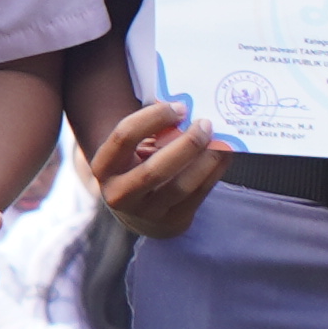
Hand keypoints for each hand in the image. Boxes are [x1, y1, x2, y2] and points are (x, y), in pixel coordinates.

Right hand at [83, 99, 225, 240]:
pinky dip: (214, 172)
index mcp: (104, 167)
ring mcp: (146, 212)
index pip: (124, 137)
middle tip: (205, 125)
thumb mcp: (132, 151)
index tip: (179, 107)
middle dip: (186, 144)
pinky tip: (223, 155)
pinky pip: (198, 195)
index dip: (154, 118)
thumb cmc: (137, 168)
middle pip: (155, 169)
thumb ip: (152, 132)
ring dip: (206, 160)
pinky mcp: (172, 221)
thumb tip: (188, 111)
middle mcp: (119, 194)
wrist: (140, 213)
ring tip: (220, 140)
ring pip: (181, 186)